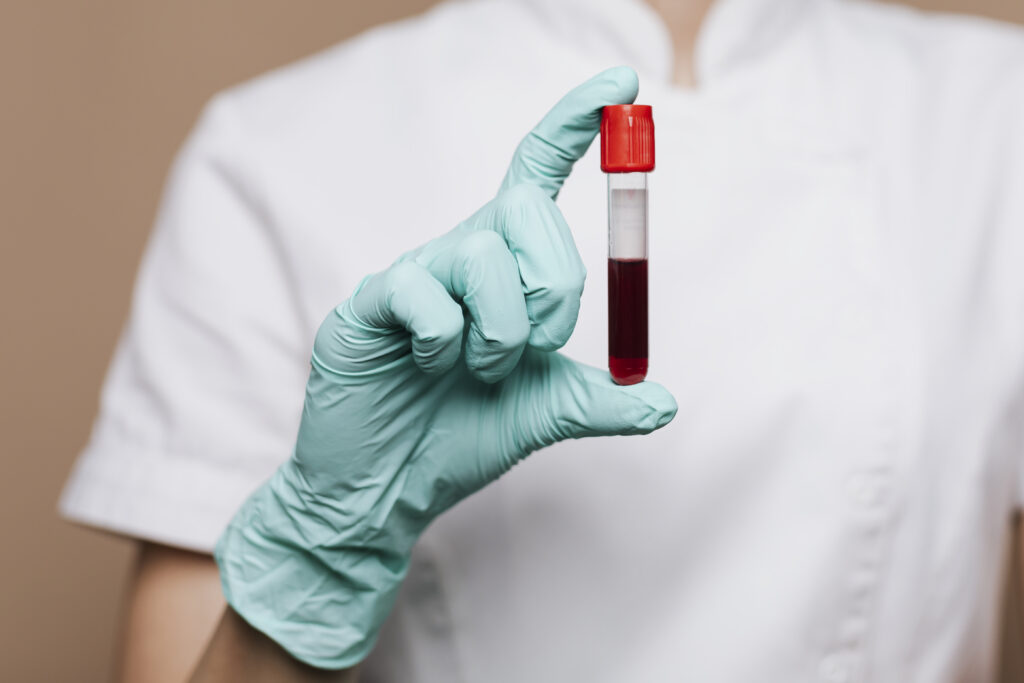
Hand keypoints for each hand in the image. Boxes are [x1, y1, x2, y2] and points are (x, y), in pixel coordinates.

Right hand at [215, 66, 676, 668]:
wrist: (386, 488)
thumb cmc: (458, 436)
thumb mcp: (543, 415)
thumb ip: (599, 401)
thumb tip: (663, 400)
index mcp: (505, 266)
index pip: (537, 173)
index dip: (575, 126)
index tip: (621, 84)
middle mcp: (461, 253)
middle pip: (528, 210)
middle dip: (555, 288)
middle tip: (533, 347)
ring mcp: (414, 274)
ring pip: (485, 257)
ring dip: (501, 335)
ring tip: (474, 372)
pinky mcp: (370, 302)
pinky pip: (426, 297)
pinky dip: (445, 346)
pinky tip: (423, 368)